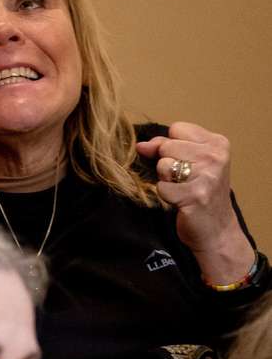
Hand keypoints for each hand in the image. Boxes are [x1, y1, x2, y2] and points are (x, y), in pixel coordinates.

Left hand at [136, 121, 254, 281]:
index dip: (170, 144)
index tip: (181, 159)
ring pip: (163, 165)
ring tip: (181, 188)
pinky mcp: (195, 196)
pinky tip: (179, 201)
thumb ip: (166, 147)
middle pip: (167, 146)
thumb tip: (141, 145)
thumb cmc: (200, 192)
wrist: (216, 230)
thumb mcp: (191, 162)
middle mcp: (215, 157)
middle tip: (182, 179)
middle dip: (166, 162)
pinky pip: (161, 187)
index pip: (176, 128)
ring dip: (165, 179)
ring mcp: (207, 176)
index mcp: (218, 143)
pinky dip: (165, 195)